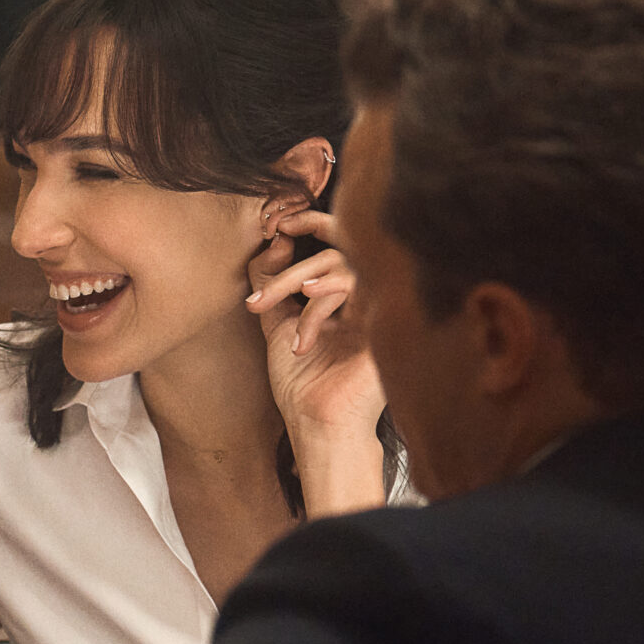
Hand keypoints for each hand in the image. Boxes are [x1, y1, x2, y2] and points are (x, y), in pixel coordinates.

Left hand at [248, 209, 386, 450]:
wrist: (316, 423)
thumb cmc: (301, 382)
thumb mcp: (276, 324)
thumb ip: (272, 284)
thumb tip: (274, 242)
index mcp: (348, 294)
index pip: (341, 239)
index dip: (313, 221)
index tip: (278, 226)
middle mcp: (368, 296)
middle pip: (336, 251)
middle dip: (288, 271)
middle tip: (258, 300)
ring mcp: (379, 307)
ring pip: (343, 266)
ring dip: (297, 284)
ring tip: (270, 314)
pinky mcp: (385, 324)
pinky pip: (355, 292)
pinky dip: (322, 306)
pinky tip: (303, 336)